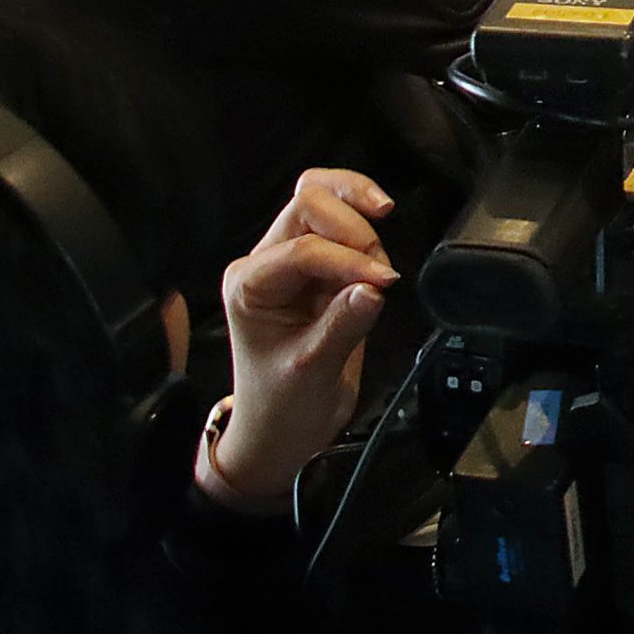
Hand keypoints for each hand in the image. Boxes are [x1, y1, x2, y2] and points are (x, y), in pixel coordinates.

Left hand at [206, 169, 400, 509]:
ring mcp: (293, 262)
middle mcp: (266, 264)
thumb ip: (342, 326)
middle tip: (380, 268)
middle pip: (309, 203)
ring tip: (379, 268)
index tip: (383, 285)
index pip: (303, 249)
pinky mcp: (321, 268)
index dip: (348, 261)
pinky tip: (378, 255)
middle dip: (352, 226)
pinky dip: (367, 227)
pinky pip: (345, 226)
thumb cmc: (281, 407)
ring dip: (362, 223)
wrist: (281, 431)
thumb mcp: (312, 373)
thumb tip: (373, 288)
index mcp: (249, 286)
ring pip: (326, 202)